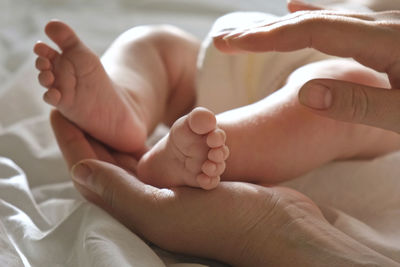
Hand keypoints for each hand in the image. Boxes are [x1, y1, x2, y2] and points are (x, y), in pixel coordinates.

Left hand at [50, 110, 395, 265]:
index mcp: (136, 212)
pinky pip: (160, 153)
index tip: (59, 112)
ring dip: (120, 132)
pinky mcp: (191, 180)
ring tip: (107, 106)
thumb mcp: (166, 210)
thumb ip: (121, 191)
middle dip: (93, 133)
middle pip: (108, 162)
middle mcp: (148, 202)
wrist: (278, 224)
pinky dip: (148, 135)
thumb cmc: (226, 222)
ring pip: (133, 156)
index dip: (73, 142)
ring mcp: (171, 190)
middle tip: (79, 102)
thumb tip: (80, 170)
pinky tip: (145, 121)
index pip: (92, 173)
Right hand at [214, 1, 399, 132]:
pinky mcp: (387, 28)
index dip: (266, 38)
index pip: (309, 31)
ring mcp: (384, 22)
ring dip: (282, 25)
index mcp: (383, 41)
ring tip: (250, 30)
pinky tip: (298, 5)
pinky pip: (342, 15)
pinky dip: (314, 12)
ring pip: (322, 16)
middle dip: (262, 31)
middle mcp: (379, 23)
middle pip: (308, 19)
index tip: (229, 43)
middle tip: (224, 40)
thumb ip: (359, 103)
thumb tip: (304, 90)